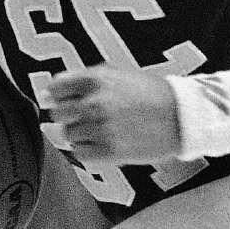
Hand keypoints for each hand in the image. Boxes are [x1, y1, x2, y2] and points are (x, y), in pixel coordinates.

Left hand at [46, 66, 179, 164]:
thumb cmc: (150, 93)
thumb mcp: (117, 73)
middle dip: (69, 116)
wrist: (182, 115)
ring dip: (81, 134)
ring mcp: (102, 129)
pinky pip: (81, 155)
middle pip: (58, 114)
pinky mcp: (111, 152)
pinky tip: (105, 143)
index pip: (55, 88)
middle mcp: (96, 103)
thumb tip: (47, 93)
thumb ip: (81, 80)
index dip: (59, 96)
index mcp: (96, 79)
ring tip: (103, 130)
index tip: (66, 101)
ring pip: (69, 135)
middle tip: (89, 117)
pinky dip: (88, 151)